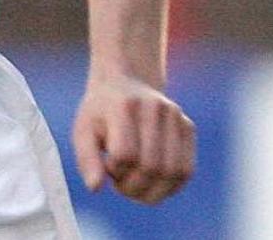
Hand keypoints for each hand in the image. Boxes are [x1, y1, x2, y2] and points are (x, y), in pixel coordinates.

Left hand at [71, 73, 195, 203]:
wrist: (126, 82)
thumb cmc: (101, 113)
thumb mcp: (84, 130)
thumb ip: (87, 159)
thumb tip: (95, 188)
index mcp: (124, 106)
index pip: (125, 154)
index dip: (115, 171)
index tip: (108, 166)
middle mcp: (154, 108)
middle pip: (151, 167)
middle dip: (133, 187)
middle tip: (121, 184)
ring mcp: (175, 116)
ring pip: (173, 173)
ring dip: (153, 192)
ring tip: (136, 185)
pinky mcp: (188, 126)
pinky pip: (186, 170)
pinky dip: (170, 187)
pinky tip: (152, 184)